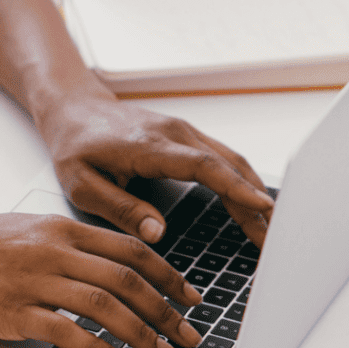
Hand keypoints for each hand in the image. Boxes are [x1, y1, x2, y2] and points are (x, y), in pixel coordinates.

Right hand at [0, 213, 203, 347]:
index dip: (169, 276)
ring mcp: (33, 280)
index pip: (131, 250)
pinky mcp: (13, 312)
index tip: (191, 298)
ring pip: (104, 306)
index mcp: (61, 228)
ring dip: (141, 334)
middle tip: (188, 335)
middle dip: (167, 311)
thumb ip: (69, 243)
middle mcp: (53, 250)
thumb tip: (111, 265)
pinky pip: (66, 332)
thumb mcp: (26, 229)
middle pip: (127, 279)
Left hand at [41, 94, 274, 246]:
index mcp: (149, 147)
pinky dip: (241, 182)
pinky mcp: (185, 137)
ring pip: (231, 160)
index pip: (202, 166)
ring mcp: (183, 132)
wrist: (73, 109)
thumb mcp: (81, 185)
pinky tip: (251, 205)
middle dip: (255, 202)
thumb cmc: (74, 146)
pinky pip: (222, 158)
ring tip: (270, 229)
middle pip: (228, 165)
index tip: (261, 209)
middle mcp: (173, 134)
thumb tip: (157, 233)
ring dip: (254, 192)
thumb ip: (119, 208)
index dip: (234, 188)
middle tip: (275, 239)